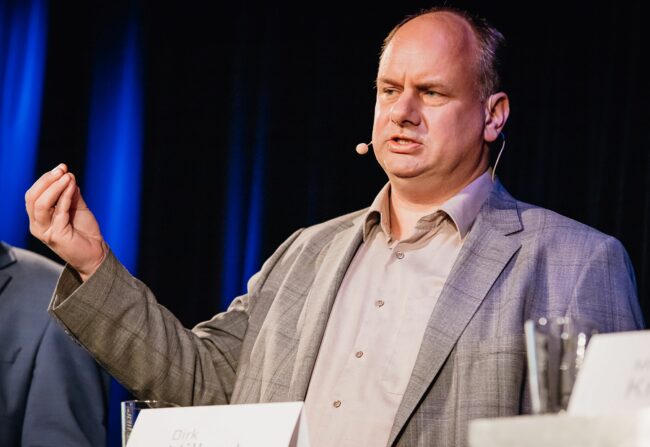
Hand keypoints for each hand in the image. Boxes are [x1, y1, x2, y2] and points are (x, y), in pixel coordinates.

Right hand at [25, 164, 107, 280]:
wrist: (97, 253)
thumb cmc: (85, 232)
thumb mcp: (77, 208)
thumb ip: (71, 194)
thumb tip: (68, 176)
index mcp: (39, 218)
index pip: (34, 195)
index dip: (45, 179)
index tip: (61, 168)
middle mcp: (37, 225)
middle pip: (32, 198)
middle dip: (47, 180)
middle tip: (61, 169)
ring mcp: (44, 231)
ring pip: (41, 204)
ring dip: (54, 187)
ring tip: (66, 176)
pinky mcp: (56, 235)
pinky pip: (58, 211)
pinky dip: (65, 196)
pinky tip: (72, 186)